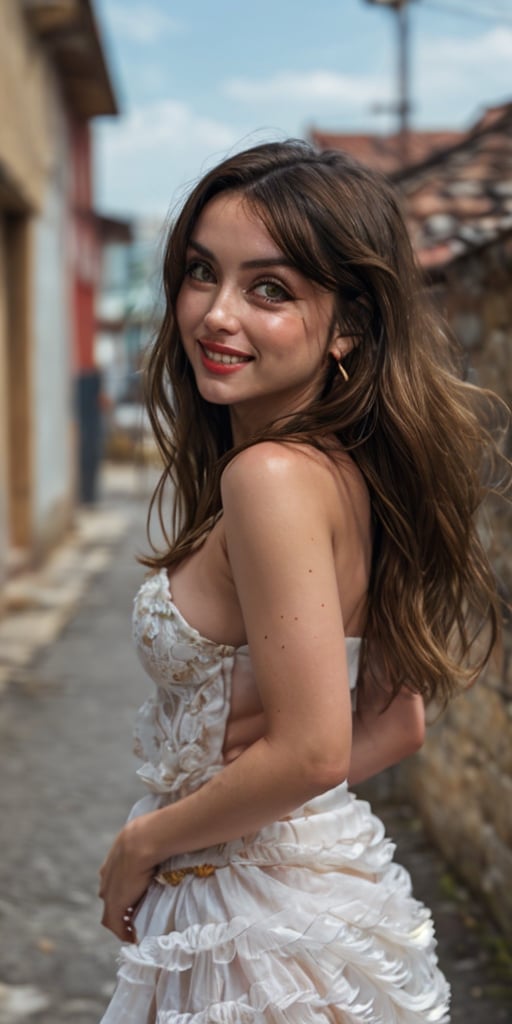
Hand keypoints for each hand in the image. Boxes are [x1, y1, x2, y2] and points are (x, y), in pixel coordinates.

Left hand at [98, 818, 155, 942]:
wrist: (143, 840)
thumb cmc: (151, 836)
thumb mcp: (148, 842)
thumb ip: (152, 849)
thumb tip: (169, 845)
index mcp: (112, 863)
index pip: (115, 882)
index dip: (124, 892)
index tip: (135, 899)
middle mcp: (106, 879)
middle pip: (110, 898)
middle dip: (121, 908)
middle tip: (135, 916)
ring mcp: (108, 893)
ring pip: (111, 914)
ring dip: (121, 922)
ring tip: (133, 930)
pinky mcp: (114, 905)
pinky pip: (116, 925)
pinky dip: (123, 933)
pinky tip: (133, 938)